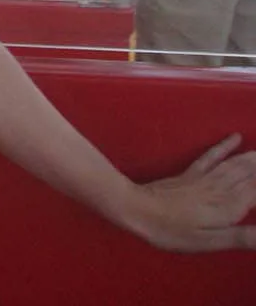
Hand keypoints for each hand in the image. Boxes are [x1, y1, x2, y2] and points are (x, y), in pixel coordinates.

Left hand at [130, 133, 255, 250]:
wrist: (135, 209)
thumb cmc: (171, 231)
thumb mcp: (208, 242)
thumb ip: (242, 237)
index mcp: (229, 206)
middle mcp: (221, 188)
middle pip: (252, 173)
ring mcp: (205, 178)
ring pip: (237, 163)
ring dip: (255, 156)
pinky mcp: (190, 174)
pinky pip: (212, 156)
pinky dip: (225, 146)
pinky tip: (235, 137)